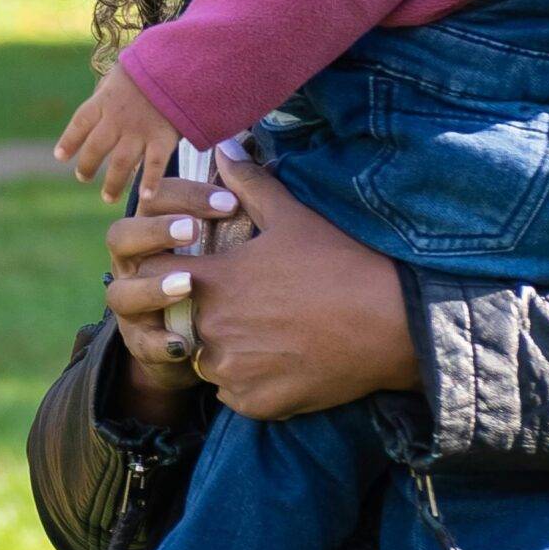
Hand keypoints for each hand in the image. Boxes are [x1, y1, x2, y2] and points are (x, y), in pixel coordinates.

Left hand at [57, 66, 182, 203]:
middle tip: (83, 178)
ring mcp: (140, 130)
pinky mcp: (163, 138)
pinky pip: (154, 165)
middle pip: (95, 148)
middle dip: (86, 166)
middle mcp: (117, 118)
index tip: (61, 156)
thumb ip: (109, 89)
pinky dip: (150, 182)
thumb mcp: (122, 72)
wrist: (182, 61)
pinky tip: (146, 198)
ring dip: (112, 183)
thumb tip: (97, 98)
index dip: (69, 141)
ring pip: (119, 163)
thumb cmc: (152, 66)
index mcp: (105, 100)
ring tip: (107, 197)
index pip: (80, 123)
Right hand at [102, 175, 252, 421]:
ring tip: (189, 283)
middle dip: (155, 231)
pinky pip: (142, 344)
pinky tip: (185, 342)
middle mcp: (132, 264)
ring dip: (153, 287)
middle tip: (192, 230)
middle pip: (121, 236)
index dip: (186, 196)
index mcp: (152, 230)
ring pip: (120, 293)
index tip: (229, 202)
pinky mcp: (140, 344)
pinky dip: (161, 343)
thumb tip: (234, 149)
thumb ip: (235, 196)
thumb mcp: (231, 237)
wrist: (199, 343)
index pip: (152, 198)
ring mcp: (131, 306)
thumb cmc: (219, 277)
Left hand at [175, 154, 417, 419]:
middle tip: (238, 303)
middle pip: (177, 322)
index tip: (191, 268)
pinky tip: (277, 359)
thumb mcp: (292, 217)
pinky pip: (232, 393)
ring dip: (220, 349)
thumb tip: (224, 146)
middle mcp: (212, 330)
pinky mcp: (256, 403)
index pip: (155, 275)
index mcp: (213, 282)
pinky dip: (246, 380)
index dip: (168, 270)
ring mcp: (233, 371)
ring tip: (261, 331)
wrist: (393, 324)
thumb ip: (249, 184)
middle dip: (195, 311)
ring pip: (203, 361)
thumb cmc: (340, 263)